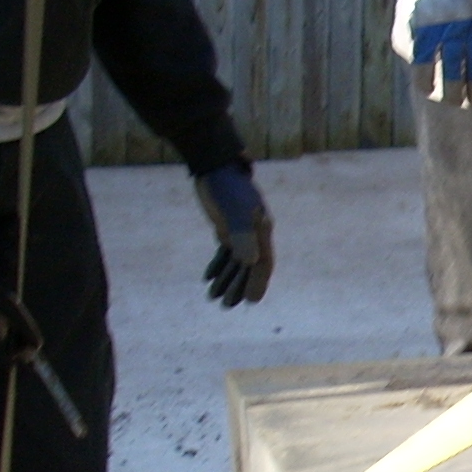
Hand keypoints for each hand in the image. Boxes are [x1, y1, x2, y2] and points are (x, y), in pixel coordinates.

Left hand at [194, 161, 273, 306]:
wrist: (215, 166)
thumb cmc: (226, 189)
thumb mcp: (233, 212)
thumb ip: (242, 235)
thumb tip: (250, 261)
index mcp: (261, 231)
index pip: (263, 263)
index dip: (258, 283)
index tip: (251, 301)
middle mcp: (254, 233)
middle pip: (250, 266)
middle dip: (239, 286)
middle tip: (226, 305)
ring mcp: (241, 230)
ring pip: (237, 261)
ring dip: (227, 279)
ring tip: (213, 297)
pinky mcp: (227, 226)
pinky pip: (226, 252)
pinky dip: (219, 265)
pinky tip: (208, 278)